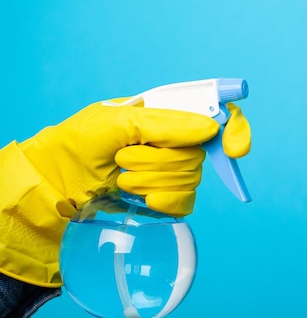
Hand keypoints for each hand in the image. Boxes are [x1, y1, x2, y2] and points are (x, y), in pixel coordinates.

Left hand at [20, 100, 250, 215]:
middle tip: (125, 157)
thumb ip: (166, 123)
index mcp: (169, 115)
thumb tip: (211, 130)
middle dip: (160, 160)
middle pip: (199, 155)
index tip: (233, 150)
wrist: (58, 183)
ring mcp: (172, 171)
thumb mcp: (118, 122)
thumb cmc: (81, 143)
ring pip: (191, 180)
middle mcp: (176, 141)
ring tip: (122, 176)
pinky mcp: (167, 197)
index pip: (218, 115)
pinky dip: (164, 202)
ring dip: (151, 180)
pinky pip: (186, 202)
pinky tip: (143, 200)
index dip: (236, 129)